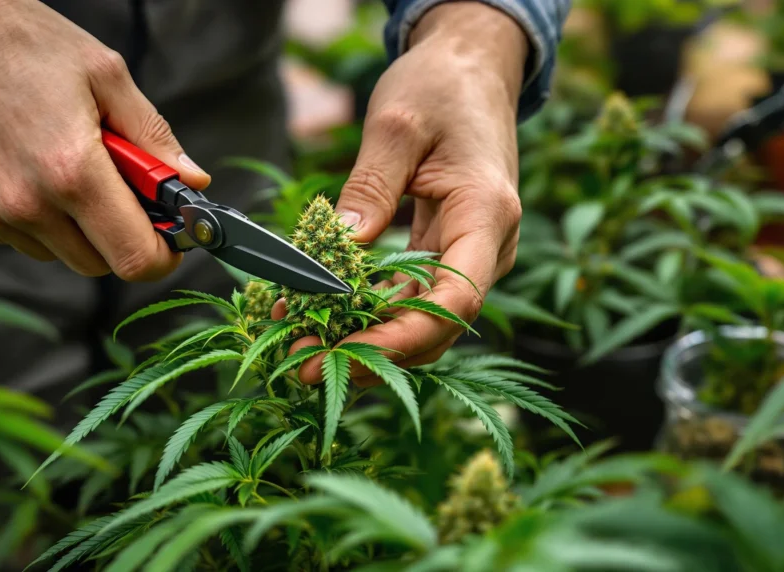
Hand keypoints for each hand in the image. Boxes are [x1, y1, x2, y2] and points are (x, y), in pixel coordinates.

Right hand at [0, 0, 209, 279]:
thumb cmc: (25, 44)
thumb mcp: (106, 75)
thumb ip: (154, 137)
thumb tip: (194, 183)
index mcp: (73, 170)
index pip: (133, 257)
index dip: (162, 256)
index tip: (171, 238)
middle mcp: (29, 203)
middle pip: (99, 265)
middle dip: (122, 238)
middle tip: (124, 194)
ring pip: (60, 254)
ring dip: (79, 229)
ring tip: (69, 170)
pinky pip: (22, 239)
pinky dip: (39, 220)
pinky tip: (32, 171)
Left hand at [283, 3, 527, 385]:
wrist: (473, 68)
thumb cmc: (442, 86)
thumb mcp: (397, 125)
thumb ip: (370, 187)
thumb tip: (339, 246)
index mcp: (485, 215)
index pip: (456, 300)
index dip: (403, 336)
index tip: (344, 352)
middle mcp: (485, 247)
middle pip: (436, 325)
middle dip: (370, 354)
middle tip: (298, 365)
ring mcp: (466, 254)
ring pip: (420, 320)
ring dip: (363, 342)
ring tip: (297, 351)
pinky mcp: (443, 252)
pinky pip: (409, 297)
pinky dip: (366, 314)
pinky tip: (319, 320)